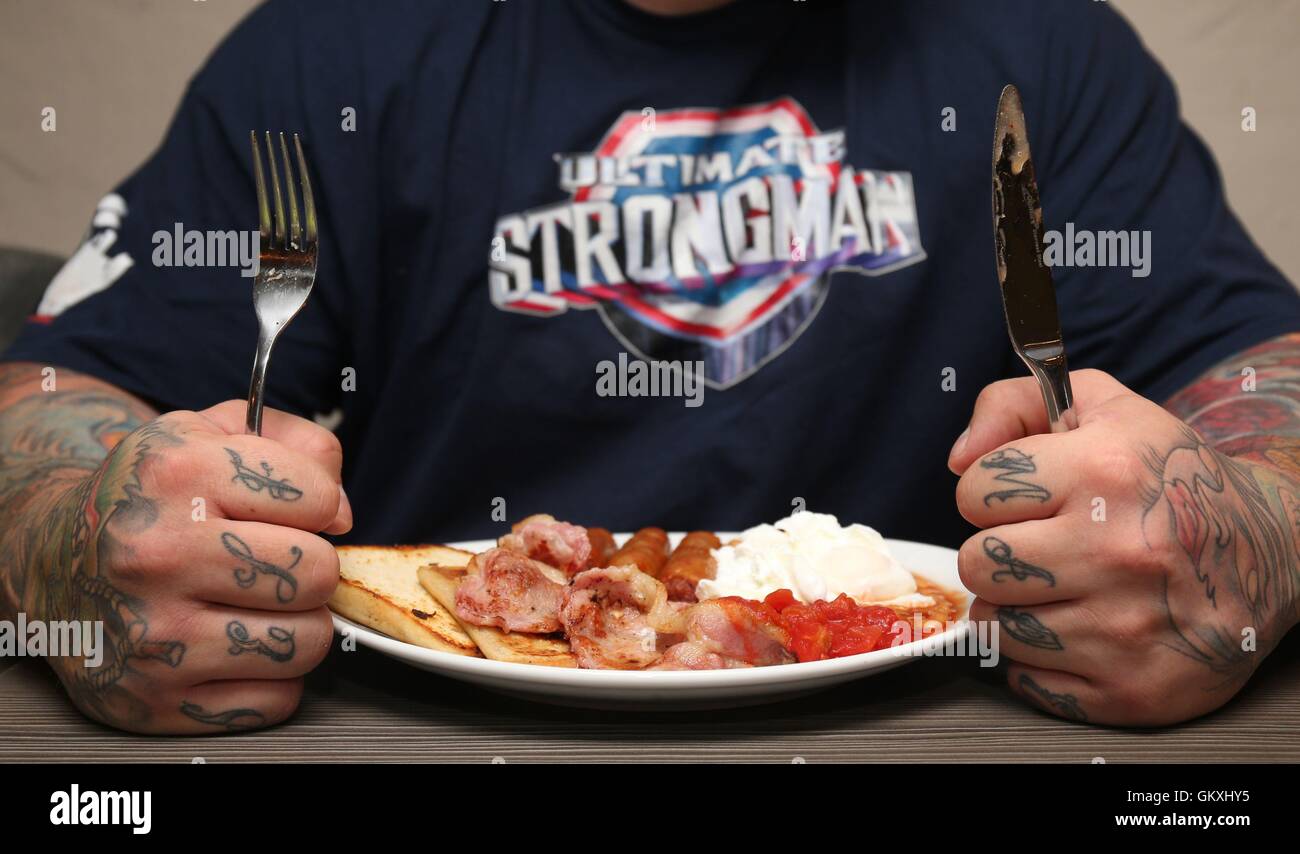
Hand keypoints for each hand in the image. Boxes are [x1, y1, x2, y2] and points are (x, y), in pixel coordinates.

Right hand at [28, 400, 350, 733]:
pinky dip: (271, 677)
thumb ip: (300, 447)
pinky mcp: (155, 700)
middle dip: (314, 567)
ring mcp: (154, 635)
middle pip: (318, 574)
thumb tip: (342, 514)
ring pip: (305, 641)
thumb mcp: (214, 434)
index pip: (318, 499)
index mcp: (177, 475)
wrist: (52, 558)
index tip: (294, 511)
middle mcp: (159, 554)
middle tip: (277, 564)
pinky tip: (235, 646)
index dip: (320, 504)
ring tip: (257, 605)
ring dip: (298, 625)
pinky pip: (276, 700)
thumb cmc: (153, 497)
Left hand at [950, 369, 1299, 725]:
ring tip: (1063, 589)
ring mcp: (1125, 628)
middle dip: (998, 554)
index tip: (1027, 500)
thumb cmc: (1166, 476)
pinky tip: (1080, 631)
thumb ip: (1010, 405)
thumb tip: (957, 459)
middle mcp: (1116, 552)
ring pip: (996, 628)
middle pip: (977, 566)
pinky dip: (1041, 660)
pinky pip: (1027, 680)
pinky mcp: (1132, 690)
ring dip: (1017, 609)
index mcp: (1105, 473)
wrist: (1270, 550)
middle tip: (1040, 547)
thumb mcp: (1098, 407)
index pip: (974, 492)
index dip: (991, 494)